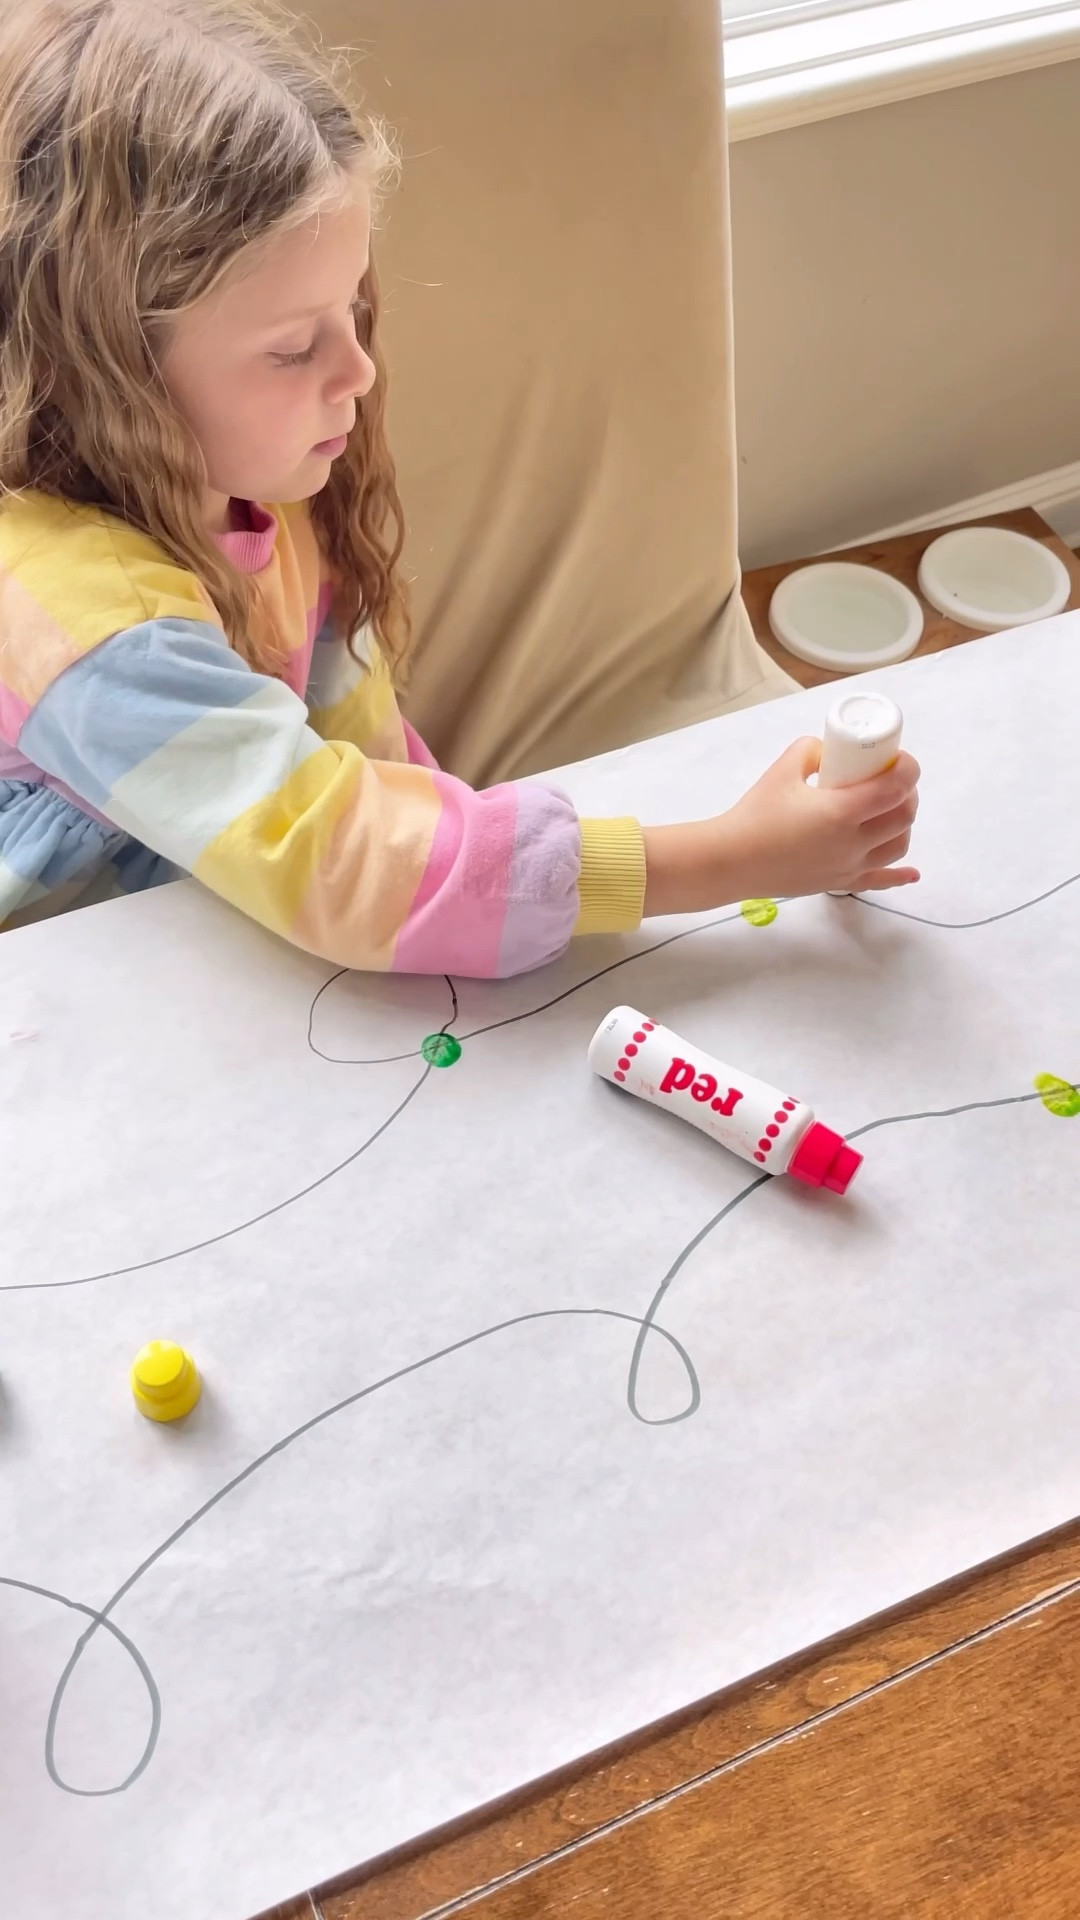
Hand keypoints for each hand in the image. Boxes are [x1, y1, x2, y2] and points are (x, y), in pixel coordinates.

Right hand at [642, 737, 919, 917]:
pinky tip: (912, 873)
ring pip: (898, 847)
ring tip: (890, 811)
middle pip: (903, 817)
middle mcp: (853, 842)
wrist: (731, 860)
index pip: (896, 788)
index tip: (900, 759)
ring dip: (903, 826)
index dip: (908, 769)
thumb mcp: (783, 769)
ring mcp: (848, 866)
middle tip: (893, 781)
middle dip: (907, 794)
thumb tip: (830, 751)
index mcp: (842, 811)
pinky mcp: (839, 883)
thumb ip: (811, 750)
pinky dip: (900, 876)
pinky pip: (879, 881)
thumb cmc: (755, 814)